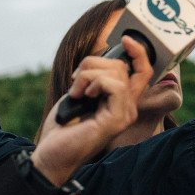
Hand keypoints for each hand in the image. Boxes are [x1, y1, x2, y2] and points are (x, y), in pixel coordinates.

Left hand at [31, 35, 152, 185]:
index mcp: (122, 101)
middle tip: (75, 80)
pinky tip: (82, 96)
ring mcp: (125, 114)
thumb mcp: (80, 94)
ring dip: (88, 75)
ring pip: (117, 73)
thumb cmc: (63, 127)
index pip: (143, 71)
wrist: (50, 156)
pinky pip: (114, 86)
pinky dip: (93, 83)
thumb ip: (95, 78)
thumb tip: (100, 59)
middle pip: (123, 66)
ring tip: (75, 92)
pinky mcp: (117, 119)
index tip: (126, 39)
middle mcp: (129, 107)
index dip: (138, 52)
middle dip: (93, 63)